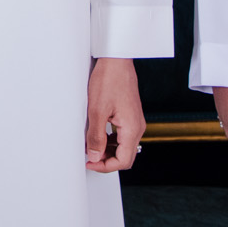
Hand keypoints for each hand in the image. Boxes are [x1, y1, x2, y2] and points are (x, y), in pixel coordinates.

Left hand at [85, 57, 143, 172]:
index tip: (90, 162)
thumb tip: (95, 156)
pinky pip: (123, 135)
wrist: (116, 60)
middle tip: (89, 156)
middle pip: (125, 156)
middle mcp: (137, 127)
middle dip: (107, 160)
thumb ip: (96, 136)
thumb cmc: (109, 80)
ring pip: (124, 146)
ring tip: (90, 144)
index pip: (123, 161)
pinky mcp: (130, 115)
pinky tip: (97, 134)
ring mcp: (135, 121)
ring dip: (108, 150)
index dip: (105, 166)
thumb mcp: (97, 110)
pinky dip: (110, 140)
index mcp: (132, 129)